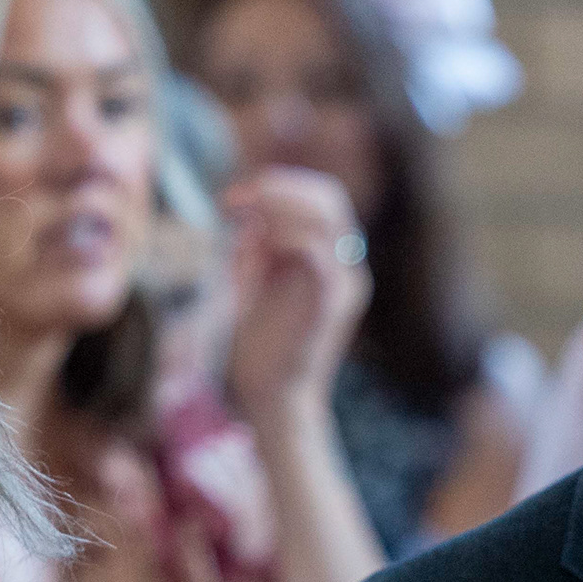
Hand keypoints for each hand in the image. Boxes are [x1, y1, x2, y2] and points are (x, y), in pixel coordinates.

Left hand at [218, 166, 370, 416]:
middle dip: (280, 188)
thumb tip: (250, 216)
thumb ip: (258, 247)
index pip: (323, 198)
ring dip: (279, 209)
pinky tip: (258, 243)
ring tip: (243, 224)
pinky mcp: (329, 307)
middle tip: (235, 200)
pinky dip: (289, 239)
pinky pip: (320, 258)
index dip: (281, 185)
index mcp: (333, 258)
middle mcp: (347, 267)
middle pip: (330, 199)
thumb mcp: (257, 281)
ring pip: (327, 220)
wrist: (273, 396)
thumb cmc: (263, 342)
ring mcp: (343, 286)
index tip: (235, 197)